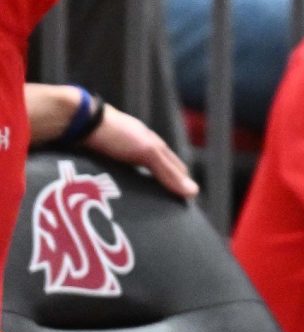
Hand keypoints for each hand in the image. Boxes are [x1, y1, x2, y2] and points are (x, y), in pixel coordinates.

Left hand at [82, 105, 197, 198]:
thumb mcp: (147, 152)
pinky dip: (123, 188)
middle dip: (165, 186)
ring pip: (136, 175)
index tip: (185, 204)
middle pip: (158, 170)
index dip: (182, 183)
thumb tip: (195, 193)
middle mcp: (139, 149)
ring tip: (142, 208)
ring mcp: (120, 154)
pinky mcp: (101, 161)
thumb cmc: (118, 134)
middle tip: (167, 209)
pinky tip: (118, 198)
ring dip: (142, 189)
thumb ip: (168, 172)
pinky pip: (117, 178)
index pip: (175, 167)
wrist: (81, 122)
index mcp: (154, 145)